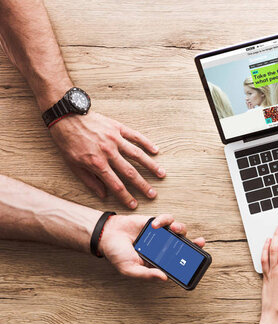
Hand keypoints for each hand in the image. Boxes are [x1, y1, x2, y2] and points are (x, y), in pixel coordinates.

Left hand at [49, 111, 165, 208]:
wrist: (66, 116)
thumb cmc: (67, 141)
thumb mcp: (73, 165)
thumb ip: (89, 181)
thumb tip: (103, 195)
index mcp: (97, 163)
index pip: (116, 185)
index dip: (126, 197)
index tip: (134, 204)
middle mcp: (108, 152)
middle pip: (130, 173)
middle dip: (143, 185)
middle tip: (153, 194)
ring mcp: (115, 139)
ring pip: (137, 155)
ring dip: (151, 166)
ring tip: (161, 174)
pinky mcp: (117, 128)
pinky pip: (135, 136)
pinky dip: (146, 143)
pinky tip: (156, 151)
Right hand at [98, 213, 205, 280]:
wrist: (107, 235)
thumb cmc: (118, 254)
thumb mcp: (130, 269)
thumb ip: (146, 274)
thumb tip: (164, 278)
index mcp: (159, 261)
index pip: (179, 262)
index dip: (190, 260)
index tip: (198, 260)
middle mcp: (163, 248)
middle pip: (184, 245)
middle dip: (194, 244)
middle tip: (199, 242)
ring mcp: (161, 235)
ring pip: (179, 230)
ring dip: (180, 229)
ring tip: (173, 230)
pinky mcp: (156, 222)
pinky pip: (167, 219)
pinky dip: (164, 220)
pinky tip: (155, 225)